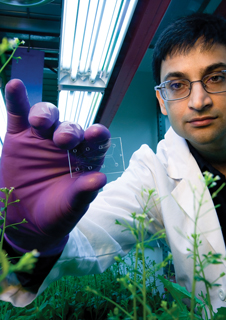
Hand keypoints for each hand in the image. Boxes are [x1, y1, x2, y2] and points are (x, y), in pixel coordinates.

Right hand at [0, 79, 109, 255]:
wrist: (26, 220)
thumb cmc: (58, 212)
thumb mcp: (72, 206)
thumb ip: (84, 192)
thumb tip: (100, 178)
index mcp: (86, 157)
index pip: (96, 140)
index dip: (97, 135)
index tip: (95, 134)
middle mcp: (68, 144)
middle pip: (71, 127)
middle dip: (68, 131)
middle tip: (63, 141)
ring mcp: (43, 138)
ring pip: (48, 117)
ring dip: (46, 115)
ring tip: (40, 123)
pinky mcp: (20, 137)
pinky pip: (18, 114)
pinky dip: (17, 100)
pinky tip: (15, 85)